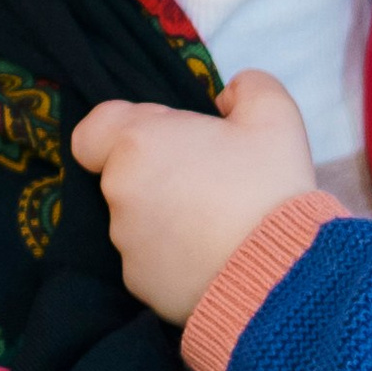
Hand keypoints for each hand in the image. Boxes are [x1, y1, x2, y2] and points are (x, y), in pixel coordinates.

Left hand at [73, 73, 317, 324]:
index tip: (167, 139)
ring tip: (218, 223)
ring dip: (166, 214)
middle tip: (211, 180)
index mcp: (139, 143)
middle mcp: (119, 192)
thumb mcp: (275, 116)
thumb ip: (246, 87)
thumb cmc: (269, 187)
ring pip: (136, 218)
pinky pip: (149, 259)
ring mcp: (125, 242)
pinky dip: (173, 255)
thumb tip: (226, 98)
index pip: (93, 130)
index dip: (125, 130)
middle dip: (158, 173)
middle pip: (123, 174)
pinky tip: (213, 256)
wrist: (278, 274)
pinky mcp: (139, 283)